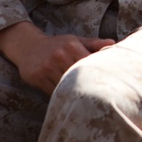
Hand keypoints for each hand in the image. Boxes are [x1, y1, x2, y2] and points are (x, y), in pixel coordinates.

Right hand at [0, 21, 114, 94]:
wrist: (27, 46)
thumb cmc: (57, 44)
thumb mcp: (75, 40)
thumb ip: (94, 44)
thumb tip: (113, 43)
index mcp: (72, 46)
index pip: (89, 62)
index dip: (97, 73)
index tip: (106, 81)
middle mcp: (59, 56)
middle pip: (78, 76)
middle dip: (87, 85)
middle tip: (99, 96)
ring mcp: (47, 67)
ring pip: (65, 85)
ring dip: (73, 93)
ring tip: (85, 100)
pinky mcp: (37, 77)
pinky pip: (52, 92)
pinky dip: (60, 96)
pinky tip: (67, 98)